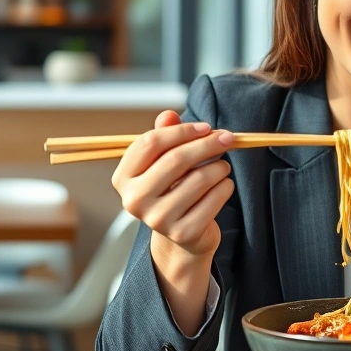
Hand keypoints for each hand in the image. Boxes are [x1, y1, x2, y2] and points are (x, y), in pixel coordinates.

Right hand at [111, 110, 234, 256]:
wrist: (182, 235)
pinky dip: (225, 187)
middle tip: (227, 139)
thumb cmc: (173, 190)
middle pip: (176, 159)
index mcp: (123, 178)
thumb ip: (165, 135)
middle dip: (207, 144)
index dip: (182, 130)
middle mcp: (134, 200)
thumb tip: (168, 115)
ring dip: (220, 166)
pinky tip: (224, 185)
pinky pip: (213, 199)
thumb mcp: (164, 162)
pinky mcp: (183, 233)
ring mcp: (157, 219)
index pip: (151, 142)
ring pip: (199, 179)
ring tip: (223, 166)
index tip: (205, 127)